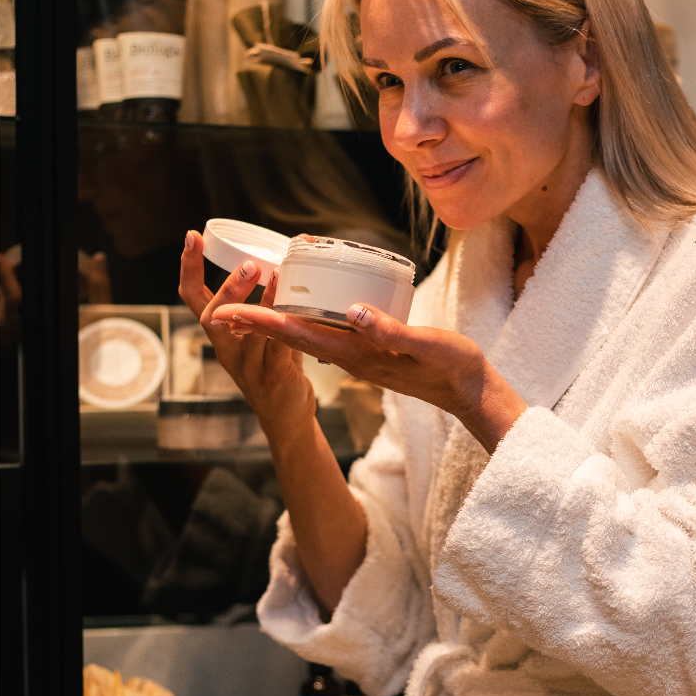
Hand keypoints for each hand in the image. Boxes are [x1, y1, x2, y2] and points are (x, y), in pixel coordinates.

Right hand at [178, 230, 315, 443]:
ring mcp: (249, 366)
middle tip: (251, 264)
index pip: (193, 298)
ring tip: (278, 276)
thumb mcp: (263, 335)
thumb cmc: (276, 369)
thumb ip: (266, 307)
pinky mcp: (273, 378)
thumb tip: (280, 263)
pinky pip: (277, 348)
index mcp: (220, 335)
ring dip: (262, 302)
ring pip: (247, 331)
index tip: (192, 236)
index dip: (189, 268)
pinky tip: (296, 309)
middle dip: (229, 288)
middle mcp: (228, 350)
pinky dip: (285, 326)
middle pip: (212, 317)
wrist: (286, 418)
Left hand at [214, 296, 526, 454]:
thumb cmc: (454, 368)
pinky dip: (309, 319)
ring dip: (280, 319)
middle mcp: (353, 357)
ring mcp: (361, 357)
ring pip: (310, 335)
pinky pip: (329, 334)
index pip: (300, 337)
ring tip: (253, 302)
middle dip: (259, 321)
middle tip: (223, 304)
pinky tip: (304, 309)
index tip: (229, 315)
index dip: (263, 324)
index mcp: (359, 354)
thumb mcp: (426, 345)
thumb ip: (391, 331)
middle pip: (295, 336)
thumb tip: (353, 312)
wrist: (472, 393)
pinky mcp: (372, 353)